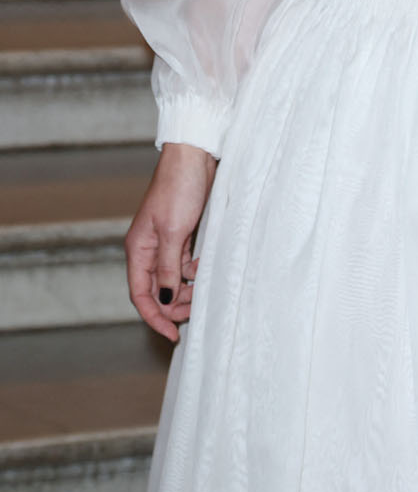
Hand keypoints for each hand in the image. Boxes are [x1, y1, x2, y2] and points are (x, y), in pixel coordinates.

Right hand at [125, 143, 217, 340]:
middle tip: (194, 313)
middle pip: (156, 290)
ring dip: (185, 290)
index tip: (171, 335)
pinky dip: (192, 272)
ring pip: (171, 279)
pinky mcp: (181, 233)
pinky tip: (204, 269)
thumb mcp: (174, 232)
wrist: (194, 156)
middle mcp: (148, 248)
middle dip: (173, 305)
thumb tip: (163, 299)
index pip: (140, 295)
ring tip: (203, 293)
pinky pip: (182, 264)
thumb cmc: (180, 188)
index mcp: (139, 249)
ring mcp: (165, 241)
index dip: (154, 318)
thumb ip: (167, 267)